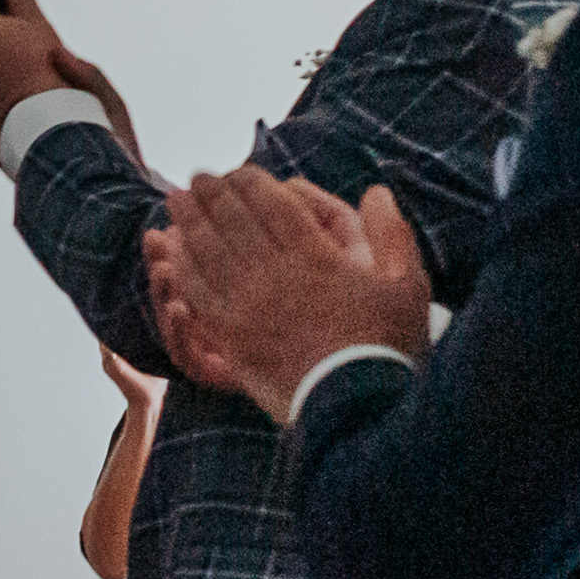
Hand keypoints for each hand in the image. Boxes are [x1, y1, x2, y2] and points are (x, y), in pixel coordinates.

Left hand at [143, 170, 428, 420]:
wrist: (356, 407)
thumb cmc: (386, 346)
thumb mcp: (406, 284)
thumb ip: (391, 233)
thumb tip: (376, 192)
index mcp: (315, 256)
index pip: (271, 204)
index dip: (248, 182)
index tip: (235, 171)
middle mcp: (275, 275)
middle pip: (232, 221)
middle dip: (211, 194)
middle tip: (196, 177)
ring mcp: (248, 307)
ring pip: (207, 252)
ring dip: (189, 222)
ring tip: (175, 203)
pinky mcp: (232, 339)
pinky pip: (198, 294)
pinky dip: (183, 268)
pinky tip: (173, 255)